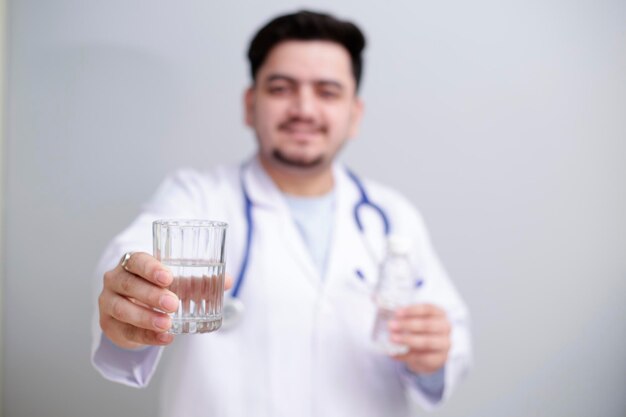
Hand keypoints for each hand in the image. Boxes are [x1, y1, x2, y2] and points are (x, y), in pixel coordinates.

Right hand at [98, 252, 232, 348]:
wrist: (132, 309)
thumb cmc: (156, 288)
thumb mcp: (176, 283)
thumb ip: (198, 281)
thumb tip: (227, 281)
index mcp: (132, 263)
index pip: (136, 260)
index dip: (151, 268)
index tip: (168, 277)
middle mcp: (115, 280)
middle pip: (128, 284)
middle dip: (151, 294)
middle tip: (173, 303)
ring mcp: (108, 303)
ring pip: (122, 309)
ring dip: (146, 317)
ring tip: (167, 323)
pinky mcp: (110, 325)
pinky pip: (127, 331)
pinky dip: (147, 336)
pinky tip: (165, 338)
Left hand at [388, 304, 450, 373]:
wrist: (430, 353)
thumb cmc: (420, 330)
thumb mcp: (413, 318)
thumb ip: (397, 310)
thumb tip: (374, 297)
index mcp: (439, 313)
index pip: (428, 308)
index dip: (412, 310)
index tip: (397, 312)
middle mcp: (445, 327)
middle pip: (428, 325)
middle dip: (408, 325)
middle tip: (391, 325)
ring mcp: (444, 344)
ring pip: (426, 342)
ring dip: (407, 339)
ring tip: (392, 338)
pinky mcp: (439, 359)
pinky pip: (421, 357)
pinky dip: (406, 355)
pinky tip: (393, 353)